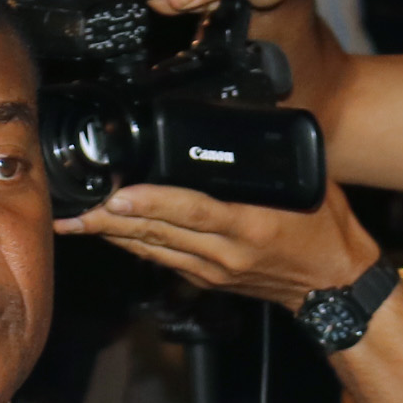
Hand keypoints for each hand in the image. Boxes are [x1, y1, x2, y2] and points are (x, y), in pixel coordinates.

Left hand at [63, 179, 379, 311]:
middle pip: (156, 233)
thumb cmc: (325, 227)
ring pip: (151, 248)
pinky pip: (162, 259)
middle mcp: (227, 253)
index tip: (115, 196)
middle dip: (107, 221)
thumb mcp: (302, 182)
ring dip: (109, 234)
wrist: (335, 284)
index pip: (192, 211)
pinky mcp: (207, 281)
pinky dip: (134, 243)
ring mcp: (214, 272)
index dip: (150, 204)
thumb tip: (229, 117)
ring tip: (72, 220)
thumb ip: (262, 157)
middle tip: (67, 208)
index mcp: (251, 225)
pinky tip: (110, 231)